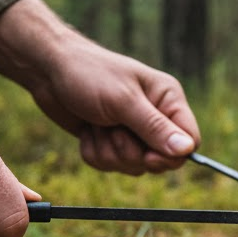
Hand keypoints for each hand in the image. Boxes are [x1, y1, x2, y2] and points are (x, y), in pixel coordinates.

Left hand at [0, 0, 200, 175]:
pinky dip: (94, 152)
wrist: (48, 70)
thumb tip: (187, 150)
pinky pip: (110, 166)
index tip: (149, 157)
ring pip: (133, 166)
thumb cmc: (88, 74)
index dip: (171, 155)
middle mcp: (155, 117)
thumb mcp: (123, 101)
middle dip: (130, 152)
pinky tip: (87, 130)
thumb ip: (155, 128)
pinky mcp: (111, 142)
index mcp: (167, 100)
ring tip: (96, 124)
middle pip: (160, 160)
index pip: (190, 140)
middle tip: (112, 129)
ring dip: (108, 151)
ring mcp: (132, 132)